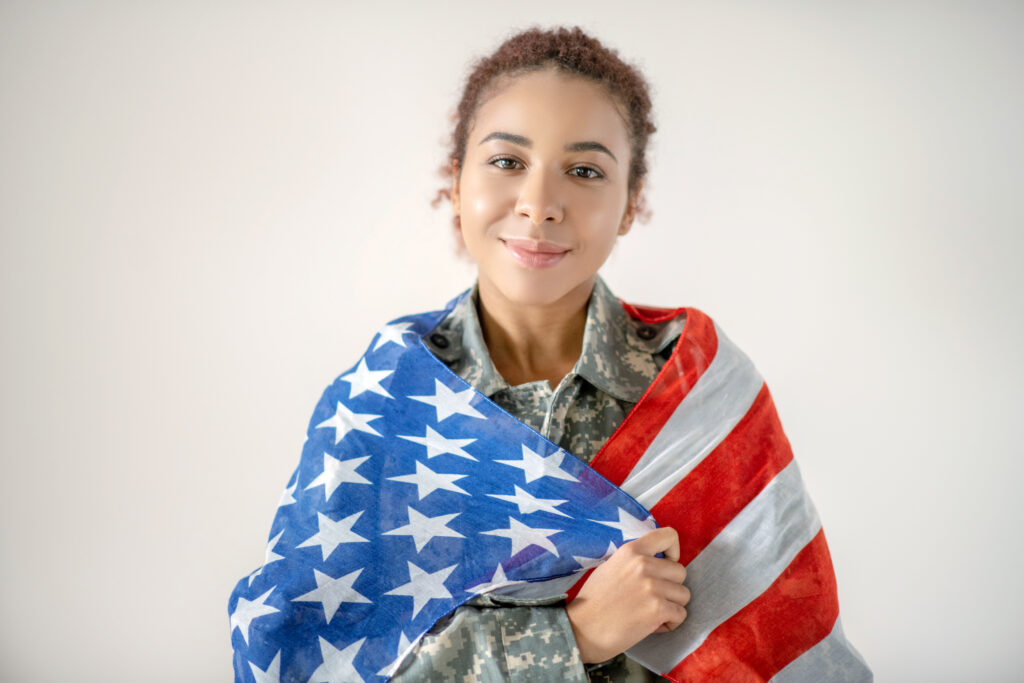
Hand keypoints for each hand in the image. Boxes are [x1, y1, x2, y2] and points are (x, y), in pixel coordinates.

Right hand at [565, 526, 689, 662]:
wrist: (581, 629)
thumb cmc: (594, 601)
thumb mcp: (611, 566)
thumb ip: (635, 560)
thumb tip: (659, 563)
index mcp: (631, 551)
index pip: (669, 535)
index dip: (674, 553)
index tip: (666, 565)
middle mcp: (643, 564)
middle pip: (681, 572)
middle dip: (671, 588)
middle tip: (653, 599)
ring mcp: (652, 587)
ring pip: (684, 594)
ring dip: (671, 606)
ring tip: (651, 613)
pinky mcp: (657, 609)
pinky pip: (681, 614)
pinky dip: (670, 623)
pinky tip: (652, 626)